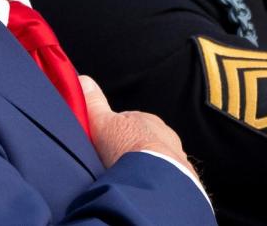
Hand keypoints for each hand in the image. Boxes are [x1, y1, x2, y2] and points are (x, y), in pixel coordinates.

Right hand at [81, 75, 197, 177]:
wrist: (155, 180)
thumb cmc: (127, 149)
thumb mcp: (102, 124)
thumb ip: (93, 103)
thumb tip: (83, 78)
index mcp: (146, 119)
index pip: (128, 123)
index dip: (114, 134)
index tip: (104, 146)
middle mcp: (165, 134)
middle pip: (143, 140)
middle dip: (132, 150)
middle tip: (115, 166)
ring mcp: (176, 155)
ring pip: (157, 158)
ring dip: (146, 166)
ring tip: (130, 180)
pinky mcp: (183, 177)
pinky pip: (169, 176)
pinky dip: (158, 180)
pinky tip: (146, 188)